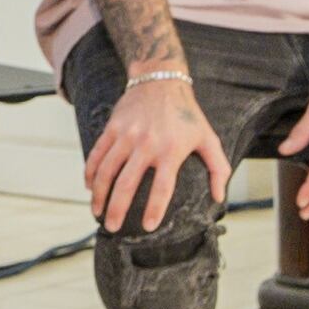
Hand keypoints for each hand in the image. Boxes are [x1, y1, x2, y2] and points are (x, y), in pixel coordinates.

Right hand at [82, 70, 229, 234]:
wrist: (161, 80)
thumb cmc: (187, 114)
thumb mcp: (208, 138)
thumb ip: (218, 169)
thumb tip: (219, 198)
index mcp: (171, 151)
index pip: (162, 187)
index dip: (154, 209)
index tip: (147, 226)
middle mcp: (146, 144)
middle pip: (127, 184)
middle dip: (117, 209)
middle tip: (112, 227)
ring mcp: (126, 136)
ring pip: (106, 171)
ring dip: (99, 195)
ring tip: (97, 212)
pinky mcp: (112, 128)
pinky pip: (97, 154)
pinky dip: (90, 173)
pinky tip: (89, 187)